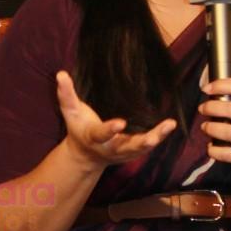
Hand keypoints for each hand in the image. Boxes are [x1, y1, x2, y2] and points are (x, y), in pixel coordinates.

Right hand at [55, 71, 175, 167]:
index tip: (121, 123)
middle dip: (140, 144)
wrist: (86, 156)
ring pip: (141, 148)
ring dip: (156, 138)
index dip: (110, 130)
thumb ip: (66, 95)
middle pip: (127, 147)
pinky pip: (148, 145)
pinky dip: (160, 137)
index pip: (102, 134)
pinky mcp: (133, 152)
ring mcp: (124, 152)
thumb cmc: (78, 128)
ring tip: (169, 125)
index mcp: (94, 138)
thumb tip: (61, 74)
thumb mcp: (70, 113)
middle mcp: (110, 148)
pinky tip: (170, 125)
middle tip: (152, 138)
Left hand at [198, 78, 230, 178]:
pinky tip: (211, 147)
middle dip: (211, 107)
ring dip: (210, 128)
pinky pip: (225, 153)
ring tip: (205, 127)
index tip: (206, 89)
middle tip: (202, 109)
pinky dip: (214, 150)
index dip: (221, 85)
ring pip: (226, 131)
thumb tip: (210, 90)